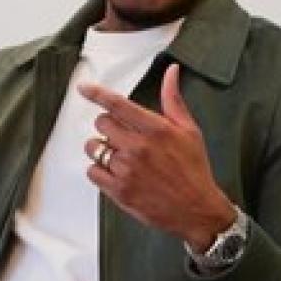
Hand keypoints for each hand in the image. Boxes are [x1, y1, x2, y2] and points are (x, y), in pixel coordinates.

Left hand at [79, 63, 236, 251]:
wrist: (197, 209)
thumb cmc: (194, 169)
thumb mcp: (189, 130)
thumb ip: (173, 99)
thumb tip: (171, 72)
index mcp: (155, 129)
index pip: (117, 105)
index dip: (96, 94)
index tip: (83, 88)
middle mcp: (138, 147)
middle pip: (101, 123)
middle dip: (108, 126)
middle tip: (121, 135)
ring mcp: (127, 170)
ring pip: (93, 147)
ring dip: (100, 148)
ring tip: (117, 155)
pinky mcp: (119, 190)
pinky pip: (92, 172)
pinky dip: (99, 171)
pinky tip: (115, 172)